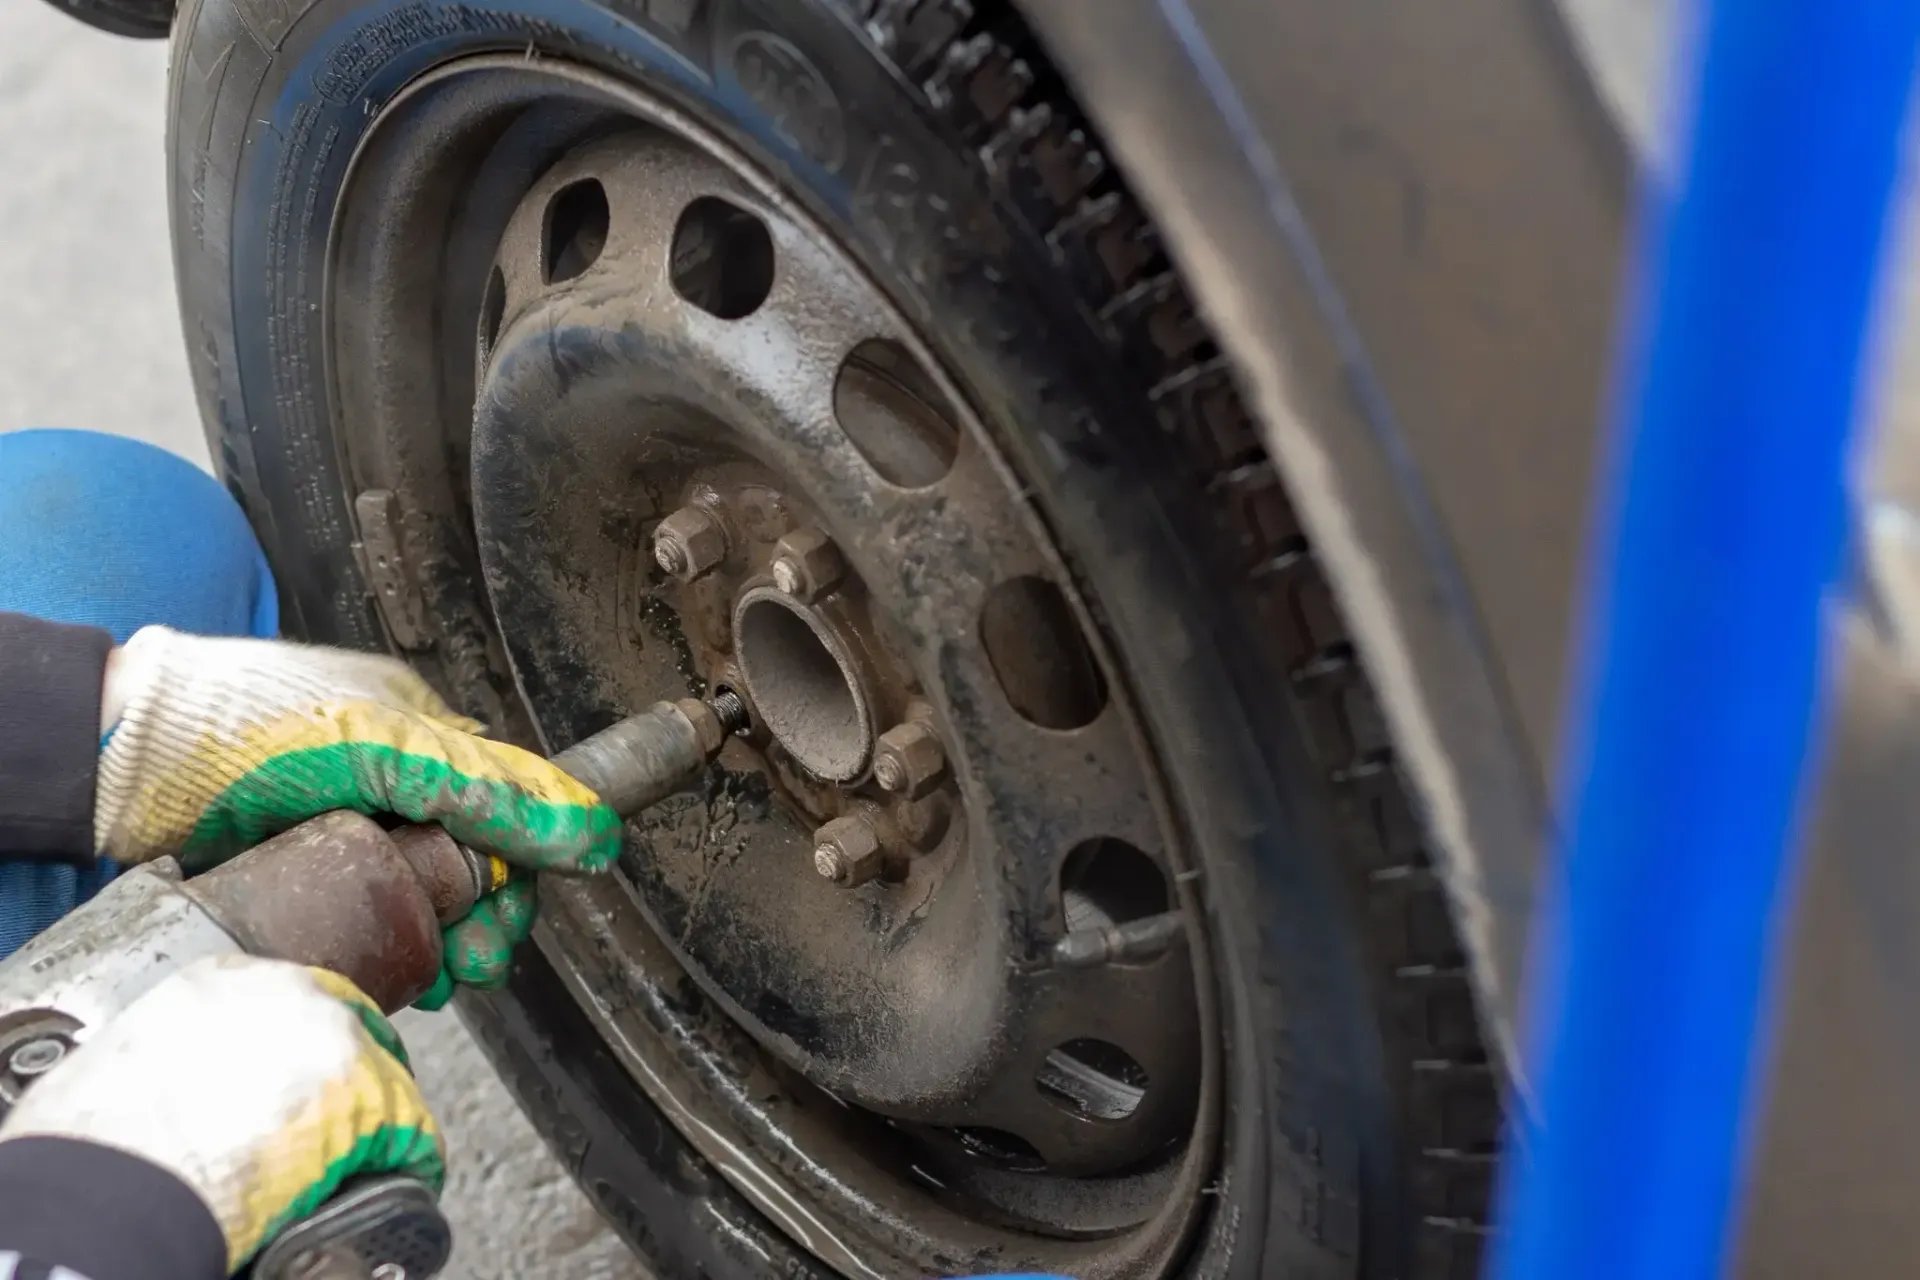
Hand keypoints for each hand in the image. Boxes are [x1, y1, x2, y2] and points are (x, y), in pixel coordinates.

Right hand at [0, 954, 444, 1272]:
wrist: (112, 1183)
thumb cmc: (100, 1138)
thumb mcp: (135, 1058)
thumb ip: (186, 1049)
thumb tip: (199, 1083)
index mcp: (225, 976)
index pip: (294, 997)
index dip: (304, 1043)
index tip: (305, 1075)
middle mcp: (289, 992)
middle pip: (350, 1025)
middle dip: (349, 1074)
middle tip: (336, 1122)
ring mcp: (336, 1037)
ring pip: (384, 1074)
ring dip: (374, 1119)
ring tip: (355, 1159)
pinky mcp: (370, 1093)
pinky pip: (410, 1125)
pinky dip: (406, 1154)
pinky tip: (396, 1173)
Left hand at [96, 626, 622, 1005]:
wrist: (126, 759)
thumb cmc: (248, 725)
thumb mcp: (385, 752)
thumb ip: (489, 794)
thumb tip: (593, 834)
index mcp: (429, 743)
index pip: (513, 812)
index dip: (527, 869)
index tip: (511, 915)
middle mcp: (400, 792)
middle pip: (479, 870)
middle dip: (489, 922)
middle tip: (476, 960)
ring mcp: (355, 839)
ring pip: (431, 908)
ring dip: (447, 949)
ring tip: (435, 976)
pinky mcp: (312, 884)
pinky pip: (376, 930)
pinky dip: (395, 958)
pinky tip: (395, 975)